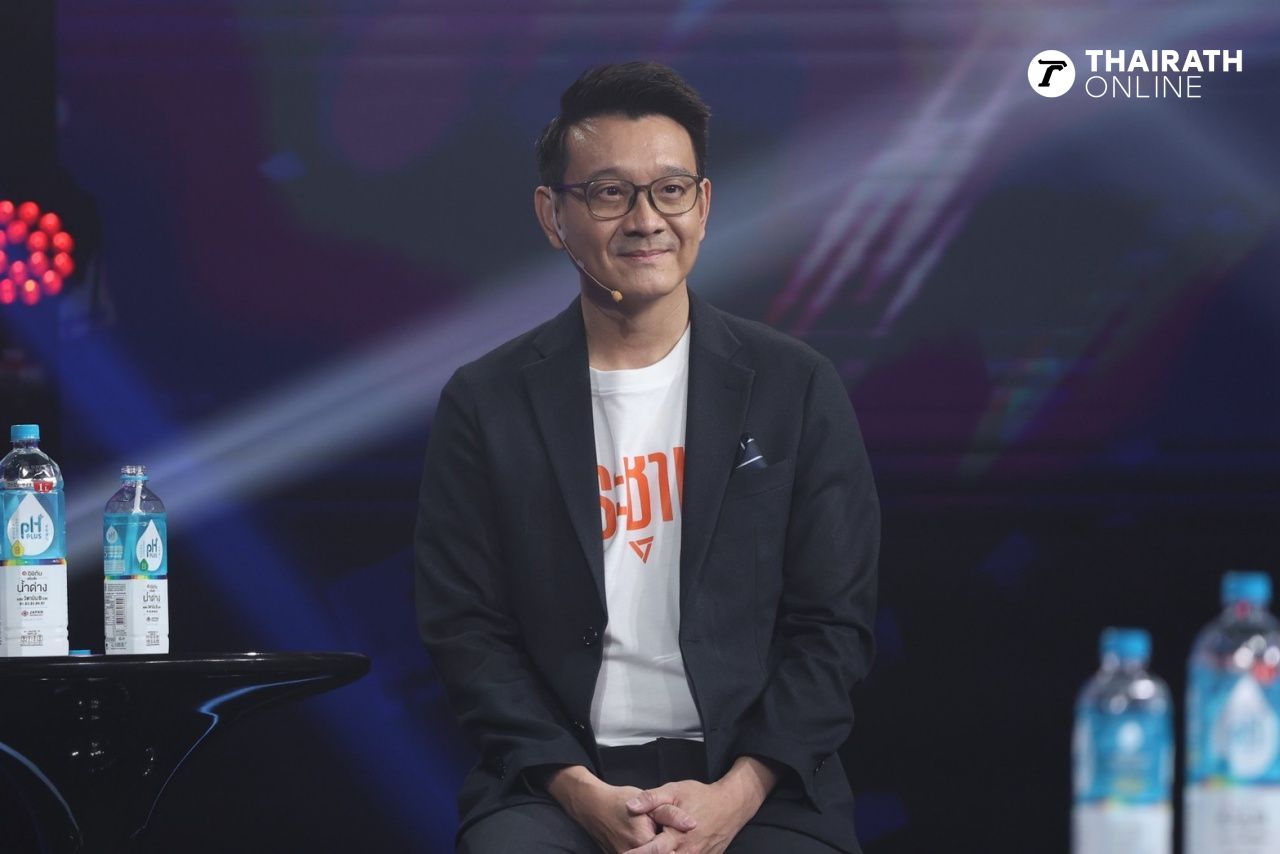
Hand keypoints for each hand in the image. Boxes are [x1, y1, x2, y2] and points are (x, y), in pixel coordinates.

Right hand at [545, 765, 696, 852]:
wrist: (593, 806)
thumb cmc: (621, 801)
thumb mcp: (649, 802)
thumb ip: (671, 815)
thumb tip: (693, 824)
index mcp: (644, 843)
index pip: (672, 851)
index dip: (682, 846)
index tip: (689, 840)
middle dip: (671, 847)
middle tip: (676, 839)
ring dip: (661, 849)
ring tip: (665, 840)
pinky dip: (649, 850)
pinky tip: (654, 841)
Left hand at [621, 757, 777, 853]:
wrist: (731, 805)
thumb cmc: (700, 796)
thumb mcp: (674, 790)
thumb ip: (651, 799)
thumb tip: (630, 806)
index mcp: (677, 836)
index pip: (652, 851)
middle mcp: (688, 852)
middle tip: (627, 853)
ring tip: (644, 853)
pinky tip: (670, 852)